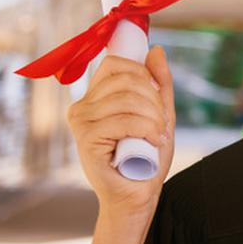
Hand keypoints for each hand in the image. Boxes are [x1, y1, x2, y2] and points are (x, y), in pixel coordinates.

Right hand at [66, 45, 175, 221]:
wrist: (138, 193)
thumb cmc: (146, 157)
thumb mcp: (160, 113)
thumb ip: (159, 83)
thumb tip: (155, 50)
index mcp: (95, 97)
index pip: (115, 64)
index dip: (142, 74)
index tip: (156, 94)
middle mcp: (82, 106)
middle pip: (127, 80)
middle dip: (154, 100)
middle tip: (161, 123)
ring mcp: (81, 122)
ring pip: (128, 100)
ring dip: (154, 117)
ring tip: (158, 135)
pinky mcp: (86, 140)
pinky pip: (124, 121)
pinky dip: (147, 130)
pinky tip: (154, 141)